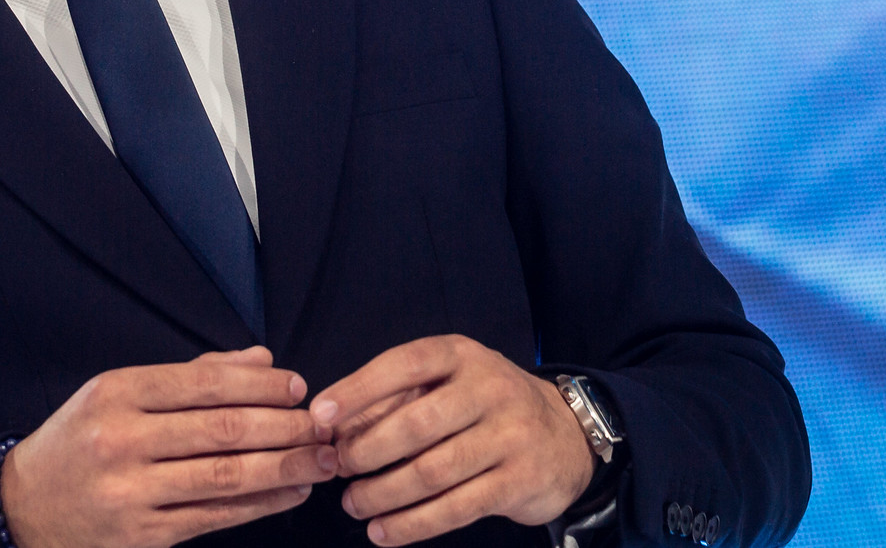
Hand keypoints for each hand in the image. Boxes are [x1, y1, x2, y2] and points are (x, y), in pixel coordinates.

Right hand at [0, 346, 337, 547]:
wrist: (22, 508)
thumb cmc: (80, 440)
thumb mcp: (118, 393)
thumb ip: (192, 375)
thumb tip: (262, 360)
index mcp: (116, 393)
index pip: (204, 383)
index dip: (261, 386)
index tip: (299, 388)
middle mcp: (120, 440)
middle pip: (222, 430)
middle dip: (284, 427)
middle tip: (323, 425)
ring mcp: (129, 493)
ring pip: (225, 476)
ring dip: (284, 468)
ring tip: (322, 460)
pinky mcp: (141, 536)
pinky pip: (214, 517)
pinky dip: (260, 505)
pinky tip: (291, 493)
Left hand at [310, 335, 594, 544]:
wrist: (566, 437)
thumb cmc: (488, 408)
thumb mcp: (450, 385)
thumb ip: (398, 399)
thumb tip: (336, 428)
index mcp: (462, 355)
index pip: (404, 364)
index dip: (357, 389)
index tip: (319, 416)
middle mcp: (489, 389)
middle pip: (416, 423)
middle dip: (366, 451)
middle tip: (337, 469)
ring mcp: (509, 435)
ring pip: (433, 471)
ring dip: (383, 493)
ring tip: (354, 504)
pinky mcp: (519, 480)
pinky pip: (456, 508)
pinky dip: (412, 524)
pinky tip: (382, 532)